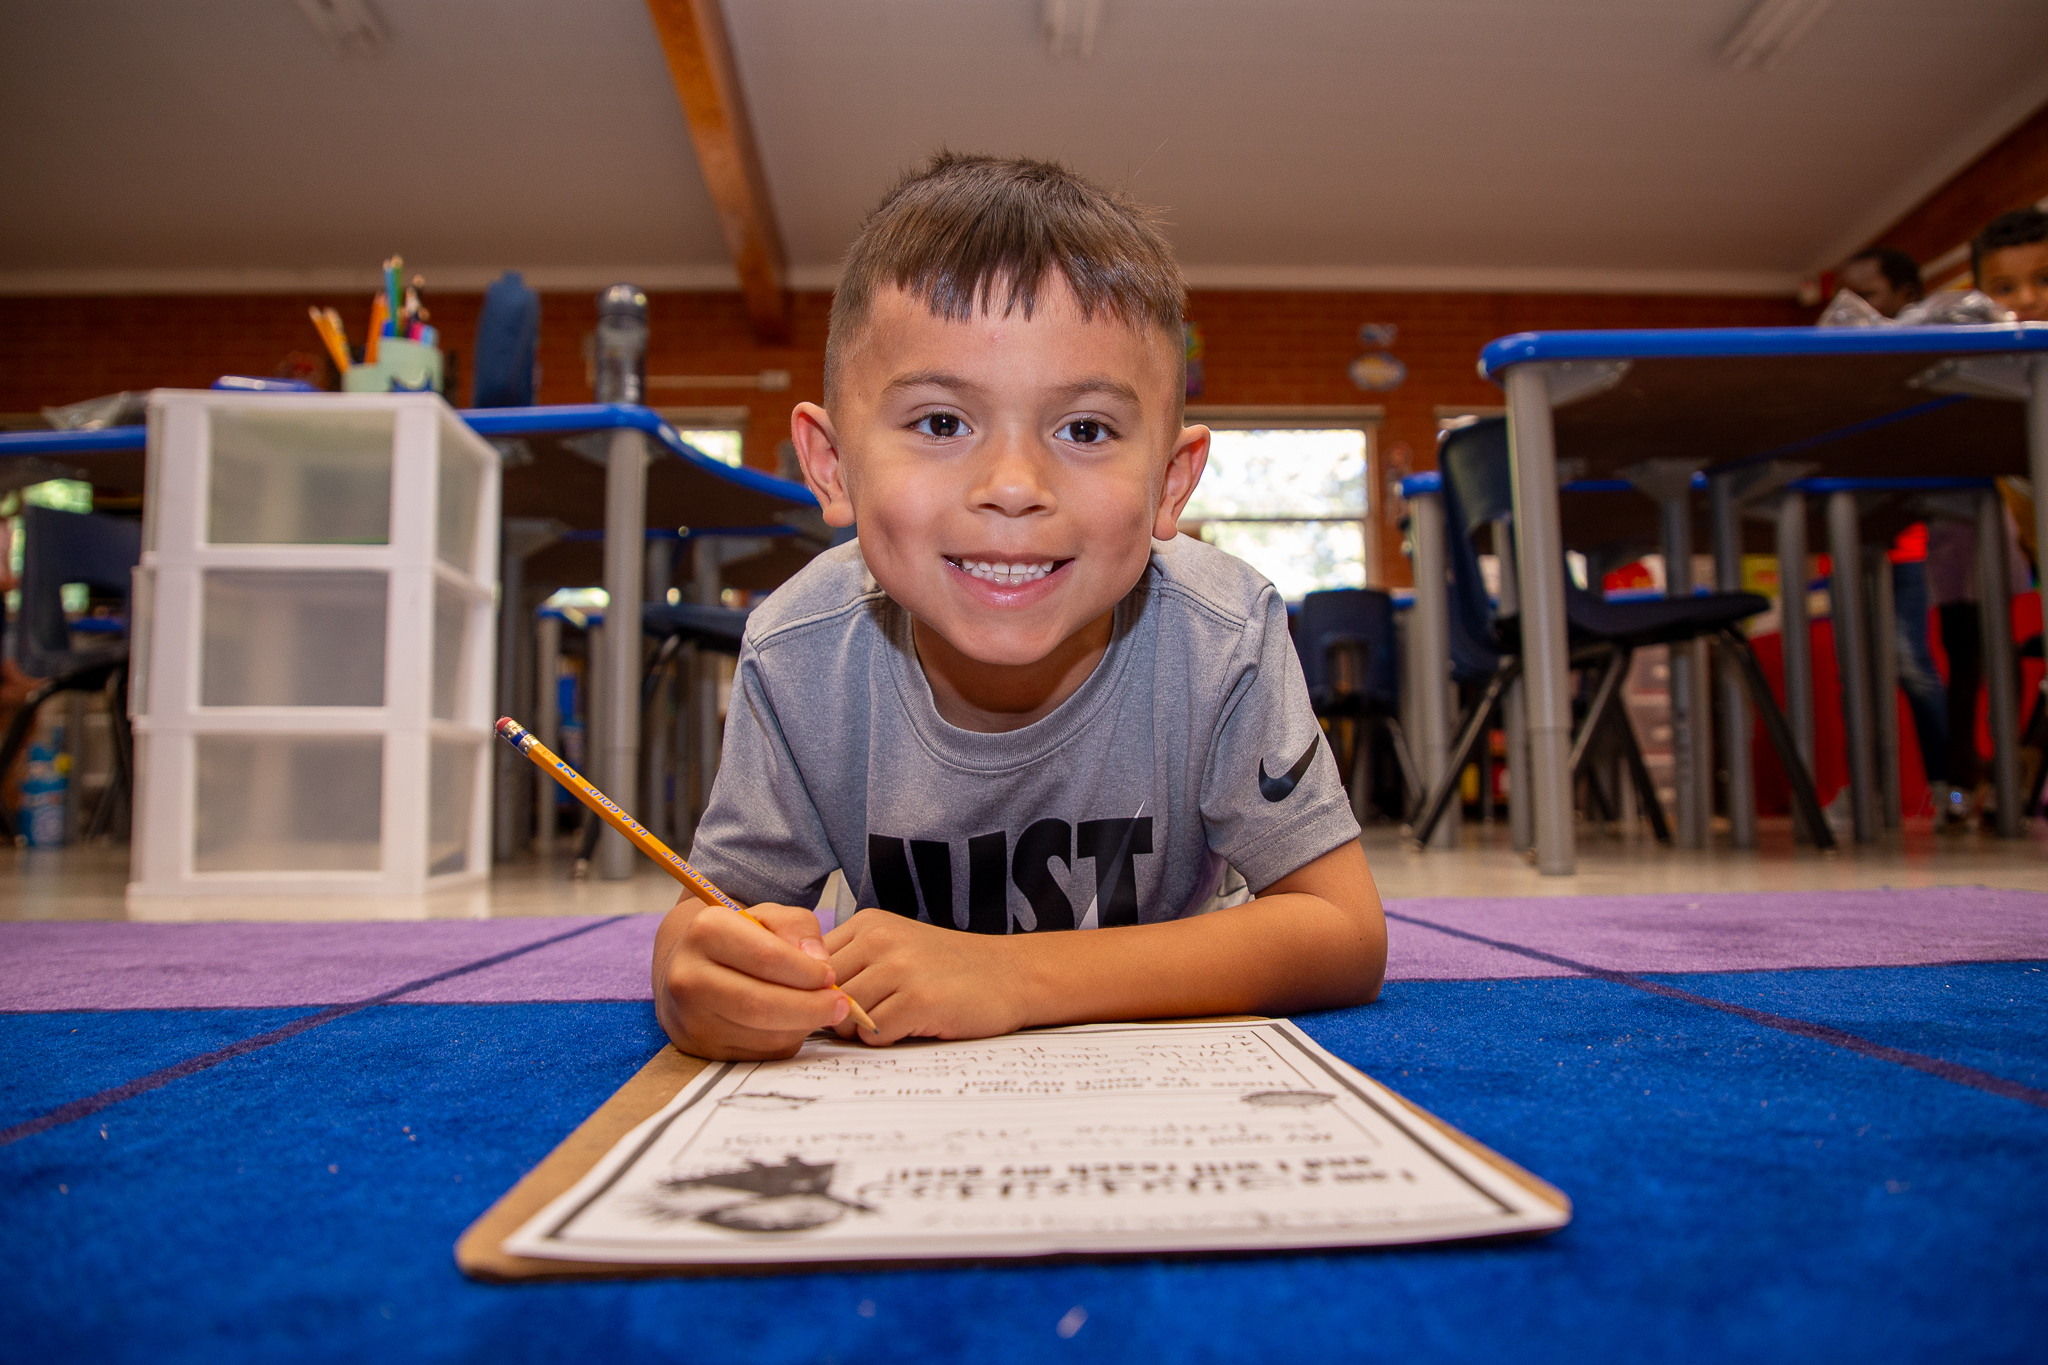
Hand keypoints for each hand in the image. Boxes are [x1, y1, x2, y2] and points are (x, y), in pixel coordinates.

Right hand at [652, 895, 850, 1060]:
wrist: (691, 965)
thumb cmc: (739, 938)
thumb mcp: (769, 916)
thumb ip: (799, 928)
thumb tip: (820, 963)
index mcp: (706, 932)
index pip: (766, 958)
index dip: (806, 972)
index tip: (831, 976)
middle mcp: (688, 977)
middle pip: (760, 1004)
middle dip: (811, 1007)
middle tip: (841, 1005)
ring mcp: (691, 1018)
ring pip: (762, 1035)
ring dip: (801, 1027)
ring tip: (817, 1010)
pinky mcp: (701, 1048)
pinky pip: (758, 1053)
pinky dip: (785, 1040)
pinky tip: (791, 1023)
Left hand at [825, 909, 1028, 1044]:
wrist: (1010, 974)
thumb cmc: (947, 968)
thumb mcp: (894, 946)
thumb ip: (851, 963)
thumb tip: (799, 999)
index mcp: (869, 924)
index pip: (811, 965)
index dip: (819, 993)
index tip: (841, 1004)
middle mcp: (880, 940)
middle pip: (825, 992)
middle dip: (839, 1014)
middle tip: (872, 1017)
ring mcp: (900, 968)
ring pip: (846, 1015)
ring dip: (864, 1028)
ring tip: (896, 1019)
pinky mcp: (919, 1000)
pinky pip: (874, 1034)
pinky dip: (886, 1039)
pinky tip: (912, 1026)